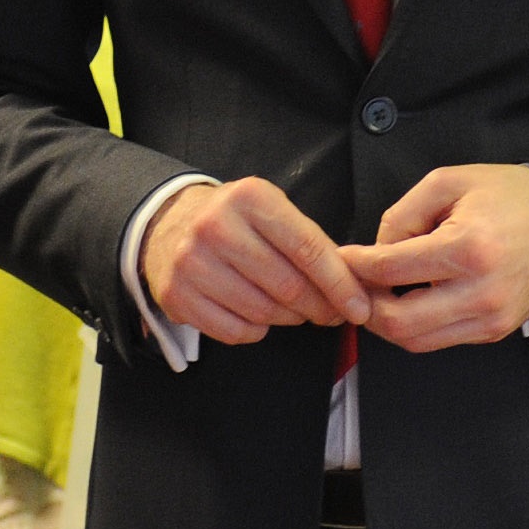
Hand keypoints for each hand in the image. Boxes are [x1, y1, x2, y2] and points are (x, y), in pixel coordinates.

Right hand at [141, 178, 370, 344]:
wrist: (168, 223)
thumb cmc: (234, 220)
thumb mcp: (270, 210)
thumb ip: (308, 242)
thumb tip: (350, 289)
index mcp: (249, 198)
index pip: (308, 249)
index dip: (340, 284)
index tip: (360, 308)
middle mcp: (216, 226)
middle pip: (287, 286)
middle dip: (319, 307)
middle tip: (331, 314)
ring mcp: (191, 263)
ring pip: (263, 312)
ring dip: (289, 319)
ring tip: (294, 311)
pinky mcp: (176, 295)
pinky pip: (235, 331)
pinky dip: (257, 330)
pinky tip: (258, 316)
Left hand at [337, 164, 528, 351]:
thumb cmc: (509, 197)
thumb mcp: (450, 182)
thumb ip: (403, 214)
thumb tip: (377, 250)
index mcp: (468, 248)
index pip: (390, 269)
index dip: (355, 265)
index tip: (342, 257)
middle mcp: (480, 292)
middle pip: (397, 322)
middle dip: (364, 305)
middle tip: (353, 285)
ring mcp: (489, 319)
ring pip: (415, 341)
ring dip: (386, 322)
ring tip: (376, 294)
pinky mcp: (493, 332)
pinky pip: (439, 340)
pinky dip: (415, 326)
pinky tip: (408, 300)